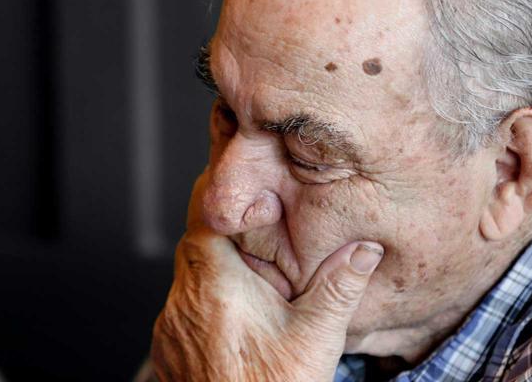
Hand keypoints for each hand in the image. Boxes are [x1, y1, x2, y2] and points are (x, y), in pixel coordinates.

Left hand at [151, 177, 383, 381]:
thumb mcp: (316, 336)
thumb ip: (339, 286)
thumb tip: (363, 251)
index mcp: (216, 286)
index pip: (202, 218)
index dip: (216, 195)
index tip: (231, 184)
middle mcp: (183, 302)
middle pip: (194, 245)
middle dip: (221, 234)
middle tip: (251, 233)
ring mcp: (171, 327)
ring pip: (185, 276)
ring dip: (212, 269)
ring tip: (247, 277)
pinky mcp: (168, 348)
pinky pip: (181, 307)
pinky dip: (202, 300)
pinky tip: (232, 315)